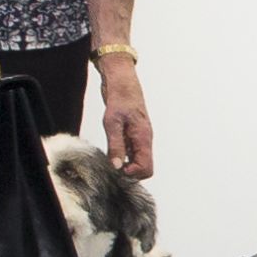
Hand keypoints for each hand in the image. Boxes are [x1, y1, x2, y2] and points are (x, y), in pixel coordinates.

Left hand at [97, 55, 155, 177]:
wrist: (122, 82)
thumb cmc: (119, 98)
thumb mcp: (112, 123)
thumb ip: (115, 145)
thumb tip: (116, 166)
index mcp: (143, 139)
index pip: (146, 168)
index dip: (132, 173)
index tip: (116, 168)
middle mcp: (145, 140)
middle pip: (144, 168)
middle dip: (129, 171)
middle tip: (112, 164)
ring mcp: (141, 138)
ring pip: (138, 161)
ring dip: (126, 163)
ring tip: (110, 156)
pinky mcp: (134, 135)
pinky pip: (133, 153)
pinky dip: (123, 155)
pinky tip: (112, 149)